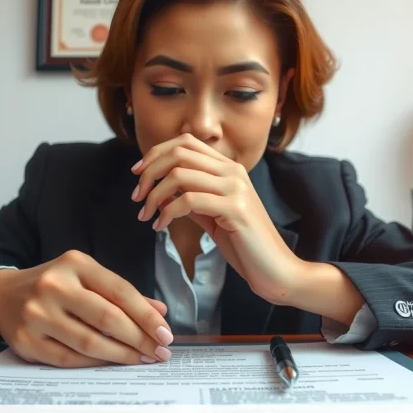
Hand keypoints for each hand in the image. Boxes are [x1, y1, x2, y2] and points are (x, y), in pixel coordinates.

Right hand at [0, 250, 173, 367]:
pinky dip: (95, 364)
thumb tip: (160, 313)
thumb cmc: (54, 286)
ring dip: (121, 355)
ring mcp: (37, 314)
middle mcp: (54, 285)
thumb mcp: (86, 277)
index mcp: (75, 264)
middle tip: (160, 352)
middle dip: (140, 339)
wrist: (2, 296)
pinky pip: (69, 358)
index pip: (120, 291)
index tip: (166, 333)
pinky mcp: (26, 340)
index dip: (146, 315)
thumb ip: (122, 293)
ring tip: (142, 360)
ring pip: (89, 342)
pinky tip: (112, 364)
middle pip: (107, 318)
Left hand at [131, 133, 302, 303]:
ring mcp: (236, 188)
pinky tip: (160, 227)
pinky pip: (188, 200)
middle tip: (137, 196)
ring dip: (153, 195)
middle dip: (149, 172)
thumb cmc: (244, 245)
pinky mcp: (235, 208)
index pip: (186, 142)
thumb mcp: (212, 216)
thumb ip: (190, 199)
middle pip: (178, 153)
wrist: (276, 270)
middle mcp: (233, 171)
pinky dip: (167, 213)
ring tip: (145, 215)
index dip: (156, 153)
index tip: (138, 174)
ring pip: (179, 175)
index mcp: (229, 168)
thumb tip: (159, 190)